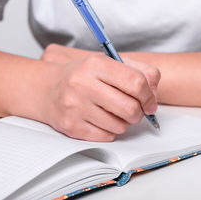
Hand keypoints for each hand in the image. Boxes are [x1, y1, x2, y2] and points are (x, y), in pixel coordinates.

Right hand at [35, 45, 160, 141]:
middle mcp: (83, 84)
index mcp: (96, 64)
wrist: (45, 89)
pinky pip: (107, 136)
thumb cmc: (82, 76)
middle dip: (139, 112)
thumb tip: (154, 93)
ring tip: (112, 112)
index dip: (149, 95)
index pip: (136, 82)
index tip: (150, 101)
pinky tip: (101, 119)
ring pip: (120, 126)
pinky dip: (110, 130)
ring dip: (123, 122)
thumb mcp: (108, 63)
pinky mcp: (71, 126)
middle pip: (131, 108)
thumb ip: (138, 70)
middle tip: (134, 109)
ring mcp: (75, 107)